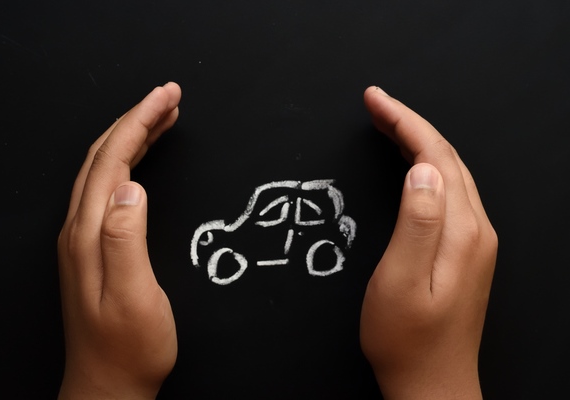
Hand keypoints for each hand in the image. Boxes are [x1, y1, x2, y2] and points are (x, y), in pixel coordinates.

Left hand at [57, 83, 181, 398]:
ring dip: (132, 137)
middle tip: (169, 96)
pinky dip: (128, 164)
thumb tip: (129, 186)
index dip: (140, 122)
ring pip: (105, 170)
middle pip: (104, 156)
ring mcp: (83, 237)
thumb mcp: (134, 295)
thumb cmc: (128, 346)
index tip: (167, 97)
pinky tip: (143, 165)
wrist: (109, 384)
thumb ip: (125, 238)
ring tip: (163, 118)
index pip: (112, 160)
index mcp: (89, 233)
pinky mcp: (94, 247)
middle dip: (137, 119)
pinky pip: (108, 189)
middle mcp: (80, 229)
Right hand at [360, 87, 497, 398]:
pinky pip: (449, 192)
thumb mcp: (401, 281)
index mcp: (462, 231)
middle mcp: (476, 230)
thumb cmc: (407, 338)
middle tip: (376, 104)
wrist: (431, 382)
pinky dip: (427, 167)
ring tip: (388, 124)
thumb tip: (423, 169)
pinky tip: (412, 166)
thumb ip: (417, 221)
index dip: (404, 121)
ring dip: (419, 142)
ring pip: (450, 172)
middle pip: (447, 158)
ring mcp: (475, 240)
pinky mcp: (466, 250)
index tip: (375, 100)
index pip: (436, 156)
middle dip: (410, 123)